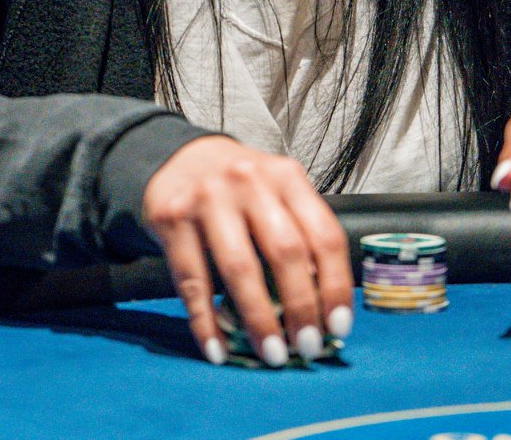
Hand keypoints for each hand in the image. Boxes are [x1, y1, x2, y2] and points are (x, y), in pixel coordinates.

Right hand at [141, 136, 352, 367]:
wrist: (180, 158)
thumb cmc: (240, 188)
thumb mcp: (277, 193)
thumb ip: (299, 233)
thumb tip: (320, 303)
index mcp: (286, 177)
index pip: (324, 235)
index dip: (335, 286)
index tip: (338, 325)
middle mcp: (249, 182)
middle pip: (285, 252)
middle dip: (300, 307)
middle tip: (306, 346)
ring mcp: (208, 198)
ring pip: (240, 269)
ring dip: (259, 319)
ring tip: (271, 352)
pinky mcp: (172, 218)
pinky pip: (192, 281)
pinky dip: (206, 322)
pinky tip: (218, 348)